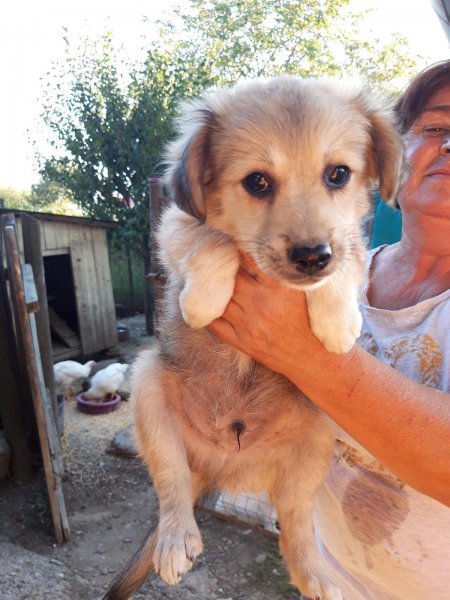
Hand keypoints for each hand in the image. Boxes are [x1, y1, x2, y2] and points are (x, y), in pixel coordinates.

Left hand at [209, 255, 325, 377]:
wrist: (314, 360)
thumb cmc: (311, 323)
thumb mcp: (304, 294)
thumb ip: (286, 275)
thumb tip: (269, 254)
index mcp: (280, 291)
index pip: (254, 262)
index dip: (243, 250)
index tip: (237, 242)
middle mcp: (262, 306)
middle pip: (233, 278)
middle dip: (227, 267)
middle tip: (220, 256)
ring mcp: (249, 325)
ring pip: (221, 298)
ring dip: (215, 287)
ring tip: (213, 276)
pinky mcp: (242, 342)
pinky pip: (215, 323)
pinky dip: (209, 311)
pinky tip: (209, 302)